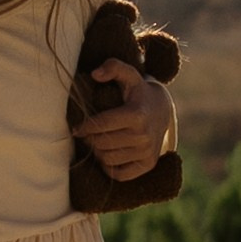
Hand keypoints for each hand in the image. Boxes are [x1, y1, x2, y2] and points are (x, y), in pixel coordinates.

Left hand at [76, 56, 173, 182]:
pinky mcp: (148, 165)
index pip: (100, 126)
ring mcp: (147, 152)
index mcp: (137, 115)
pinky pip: (119, 174)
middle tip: (88, 134)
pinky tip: (109, 153)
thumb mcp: (129, 75)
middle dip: (90, 139)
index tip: (77, 127)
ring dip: (98, 152)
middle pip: (101, 144)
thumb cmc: (139, 92)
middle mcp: (143, 136)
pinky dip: (109, 166)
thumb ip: (113, 67)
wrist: (163, 110)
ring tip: (99, 142)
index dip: (84, 127)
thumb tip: (95, 74)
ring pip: (107, 159)